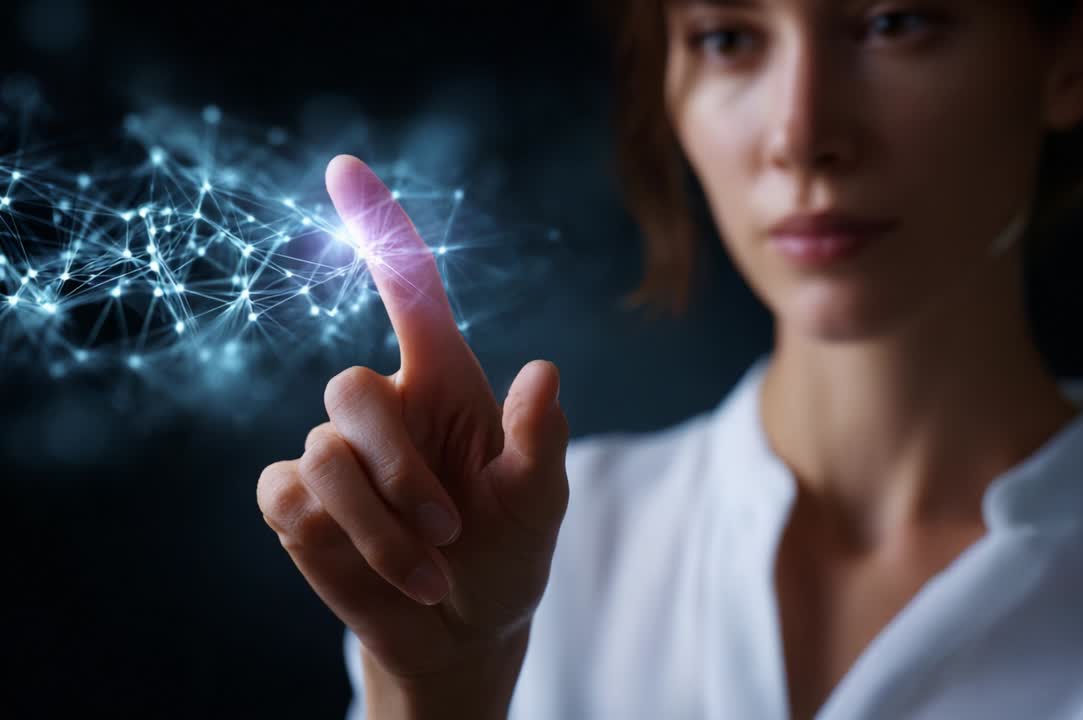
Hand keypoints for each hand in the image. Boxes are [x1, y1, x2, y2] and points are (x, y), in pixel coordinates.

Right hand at [257, 156, 569, 688]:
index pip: (410, 292)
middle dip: (399, 472)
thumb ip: (540, 441)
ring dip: (384, 528)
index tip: (344, 167)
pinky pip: (289, 498)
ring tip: (430, 570)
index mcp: (446, 383)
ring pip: (323, 457)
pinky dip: (343, 545)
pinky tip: (379, 572)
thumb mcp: (540, 502)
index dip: (378, 227)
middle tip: (450, 533)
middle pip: (348, 388)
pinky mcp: (294, 500)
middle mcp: (384, 406)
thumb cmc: (507, 553)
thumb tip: (545, 371)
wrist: (462, 630)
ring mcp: (333, 452)